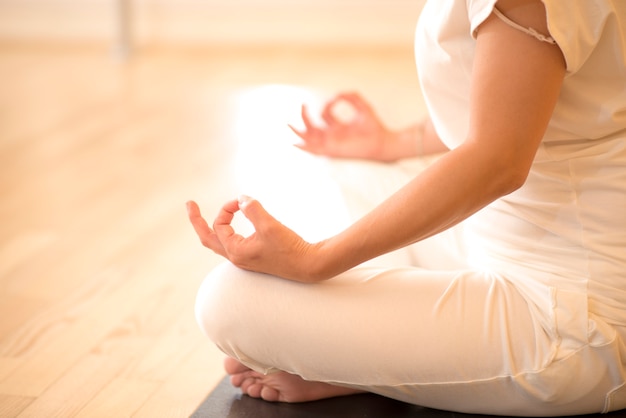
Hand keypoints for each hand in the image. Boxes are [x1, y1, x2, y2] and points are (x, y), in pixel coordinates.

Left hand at [186, 197, 320, 281]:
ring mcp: (244, 259)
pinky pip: (231, 244)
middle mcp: (236, 257)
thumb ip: (252, 209)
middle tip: (189, 204)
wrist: (307, 265)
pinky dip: (226, 232)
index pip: (219, 224)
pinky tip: (229, 227)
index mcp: (235, 251)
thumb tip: (242, 199)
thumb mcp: (268, 225)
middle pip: (207, 239)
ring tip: (200, 217)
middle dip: (197, 221)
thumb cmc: (289, 248)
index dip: (228, 208)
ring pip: (218, 243)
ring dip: (211, 228)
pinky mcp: (254, 258)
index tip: (244, 201)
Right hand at [289, 92, 394, 160]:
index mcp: (339, 127)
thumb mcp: (362, 106)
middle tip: (302, 104)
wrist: (382, 142)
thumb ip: (351, 97)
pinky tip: (295, 143)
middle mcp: (333, 135)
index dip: (327, 104)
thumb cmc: (375, 127)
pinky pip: (315, 150)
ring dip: (299, 131)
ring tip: (289, 123)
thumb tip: (336, 94)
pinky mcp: (332, 150)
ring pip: (310, 138)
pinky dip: (305, 147)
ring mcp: (332, 143)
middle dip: (305, 116)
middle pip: (312, 127)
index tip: (335, 98)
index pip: (325, 115)